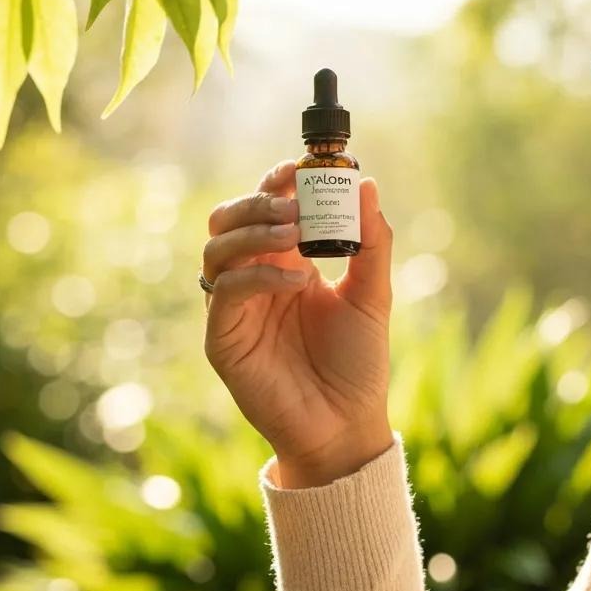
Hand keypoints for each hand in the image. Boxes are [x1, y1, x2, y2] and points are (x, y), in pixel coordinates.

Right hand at [202, 160, 393, 486]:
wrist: (346, 424)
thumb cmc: (357, 362)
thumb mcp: (372, 295)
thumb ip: (371, 242)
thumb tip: (367, 183)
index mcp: (286, 262)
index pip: (267, 207)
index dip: (278, 181)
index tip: (304, 167)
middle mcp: (255, 278)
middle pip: (229, 218)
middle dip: (259, 201)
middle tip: (295, 201)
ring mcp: (236, 307)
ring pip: (218, 248)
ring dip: (254, 231)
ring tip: (295, 233)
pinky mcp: (223, 337)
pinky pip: (226, 291)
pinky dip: (258, 275)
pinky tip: (296, 280)